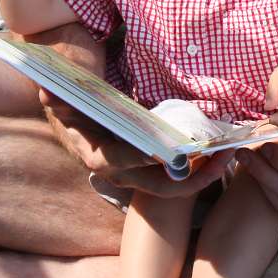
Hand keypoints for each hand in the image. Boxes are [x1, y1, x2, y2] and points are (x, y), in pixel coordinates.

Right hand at [38, 88, 235, 197]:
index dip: (139, 159)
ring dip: (202, 173)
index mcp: (94, 153)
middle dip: (191, 177)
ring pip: (172, 184)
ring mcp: (136, 170)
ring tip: (228, 153)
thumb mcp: (62, 91)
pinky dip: (198, 166)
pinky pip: (177, 174)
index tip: (167, 153)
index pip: (118, 161)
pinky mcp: (149, 166)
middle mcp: (117, 169)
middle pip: (157, 185)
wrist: (75, 102)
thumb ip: (59, 95)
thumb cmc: (71, 93)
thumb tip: (48, 94)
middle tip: (219, 157)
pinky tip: (220, 150)